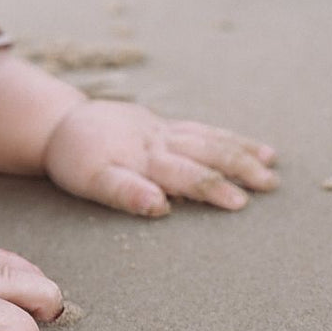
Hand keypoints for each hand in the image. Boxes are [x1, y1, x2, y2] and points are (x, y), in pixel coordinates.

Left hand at [43, 99, 278, 216]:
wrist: (60, 124)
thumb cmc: (76, 160)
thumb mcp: (91, 181)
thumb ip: (125, 193)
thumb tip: (160, 206)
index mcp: (145, 158)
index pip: (186, 176)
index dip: (213, 189)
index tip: (239, 203)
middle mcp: (159, 142)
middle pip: (206, 154)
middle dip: (240, 169)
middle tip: (270, 185)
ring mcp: (163, 131)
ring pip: (208, 138)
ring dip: (240, 150)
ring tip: (272, 163)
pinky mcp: (162, 124)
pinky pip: (201, 130)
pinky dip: (227, 137)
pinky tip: (248, 145)